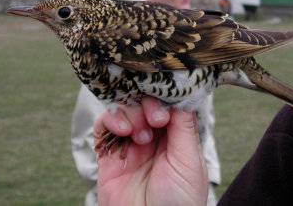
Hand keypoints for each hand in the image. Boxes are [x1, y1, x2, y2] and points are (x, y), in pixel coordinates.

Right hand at [94, 96, 208, 205]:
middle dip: (148, 105)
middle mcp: (152, 138)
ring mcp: (130, 144)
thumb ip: (184, 127)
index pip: (167, 104)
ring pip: (125, 109)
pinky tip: (122, 131)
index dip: (164, 100)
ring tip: (140, 137)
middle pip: (145, 103)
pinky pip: (103, 125)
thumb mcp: (189, 161)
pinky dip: (111, 119)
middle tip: (154, 121)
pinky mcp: (109, 154)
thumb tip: (182, 97)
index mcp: (175, 138)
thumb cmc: (179, 202)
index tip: (165, 110)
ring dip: (132, 114)